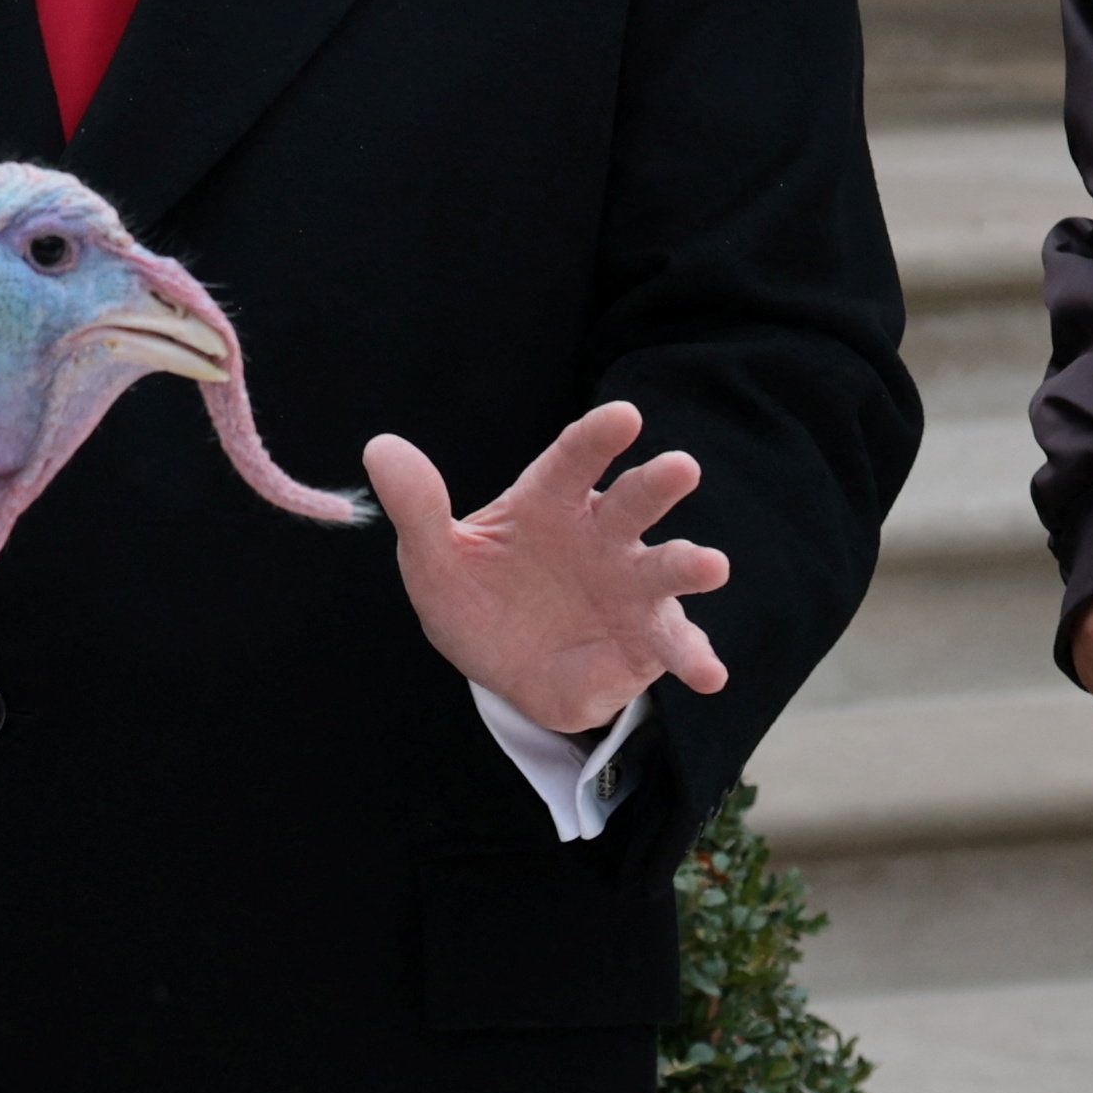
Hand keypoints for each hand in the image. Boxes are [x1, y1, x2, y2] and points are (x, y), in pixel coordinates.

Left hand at [363, 402, 730, 732]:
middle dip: (658, 484)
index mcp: (552, 502)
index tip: (623, 416)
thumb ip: (417, 506)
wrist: (503, 667)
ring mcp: (631, 586)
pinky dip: (696, 659)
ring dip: (690, 565)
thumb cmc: (476, 596)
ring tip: (712, 566)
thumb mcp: (433, 558)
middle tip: (681, 467)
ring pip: (665, 568)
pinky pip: (675, 647)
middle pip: (633, 502)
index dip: (597, 437)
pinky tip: (710, 675)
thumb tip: (380, 447)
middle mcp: (602, 535)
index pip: (574, 460)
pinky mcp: (646, 639)